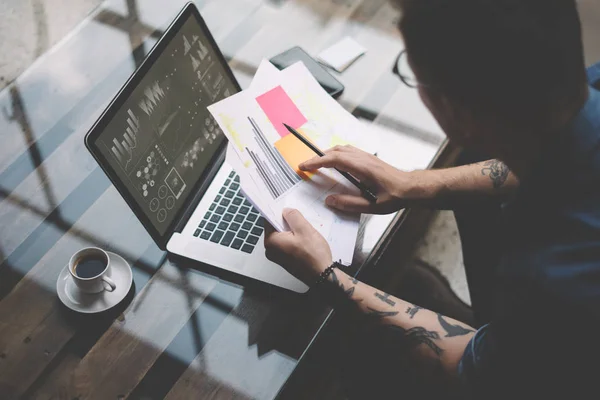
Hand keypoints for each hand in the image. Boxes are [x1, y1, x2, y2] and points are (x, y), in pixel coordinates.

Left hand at [264, 209, 332, 285]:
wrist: (322, 276)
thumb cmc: (313, 256)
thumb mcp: (304, 229)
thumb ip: (293, 216)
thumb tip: (286, 211)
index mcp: (271, 241)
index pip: (268, 219)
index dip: (278, 211)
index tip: (285, 205)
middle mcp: (271, 250)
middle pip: (276, 228)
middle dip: (287, 222)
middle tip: (300, 220)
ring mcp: (278, 256)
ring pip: (283, 236)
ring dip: (293, 231)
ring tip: (305, 231)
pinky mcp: (285, 260)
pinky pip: (287, 244)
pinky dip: (295, 239)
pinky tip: (306, 240)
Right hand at [299, 145, 429, 213]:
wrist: (411, 188)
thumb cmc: (395, 196)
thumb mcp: (371, 206)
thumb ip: (349, 204)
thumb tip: (329, 200)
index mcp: (362, 168)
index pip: (334, 160)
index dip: (317, 162)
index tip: (304, 166)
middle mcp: (363, 158)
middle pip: (336, 151)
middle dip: (318, 157)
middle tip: (307, 166)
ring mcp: (367, 157)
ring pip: (342, 149)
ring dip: (327, 154)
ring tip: (318, 164)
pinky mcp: (369, 159)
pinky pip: (349, 151)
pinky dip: (336, 154)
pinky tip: (335, 163)